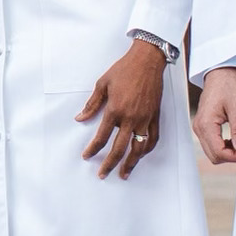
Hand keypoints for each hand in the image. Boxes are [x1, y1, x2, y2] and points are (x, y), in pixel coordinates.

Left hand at [76, 40, 168, 177]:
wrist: (148, 61)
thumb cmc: (124, 70)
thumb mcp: (102, 84)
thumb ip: (92, 104)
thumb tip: (80, 118)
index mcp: (115, 110)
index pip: (102, 137)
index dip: (93, 149)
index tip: (87, 156)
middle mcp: (131, 118)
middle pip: (119, 149)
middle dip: (110, 164)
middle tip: (103, 175)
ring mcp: (145, 119)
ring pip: (139, 148)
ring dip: (131, 163)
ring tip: (124, 173)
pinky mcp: (155, 117)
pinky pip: (153, 138)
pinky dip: (147, 149)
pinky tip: (141, 155)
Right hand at [192, 66, 235, 164]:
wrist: (221, 73)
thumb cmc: (228, 86)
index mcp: (206, 124)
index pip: (218, 152)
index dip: (234, 156)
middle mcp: (199, 127)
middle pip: (213, 155)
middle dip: (230, 156)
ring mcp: (199, 127)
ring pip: (211, 151)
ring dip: (227, 152)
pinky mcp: (203, 125)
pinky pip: (211, 143)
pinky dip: (223, 146)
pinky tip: (234, 140)